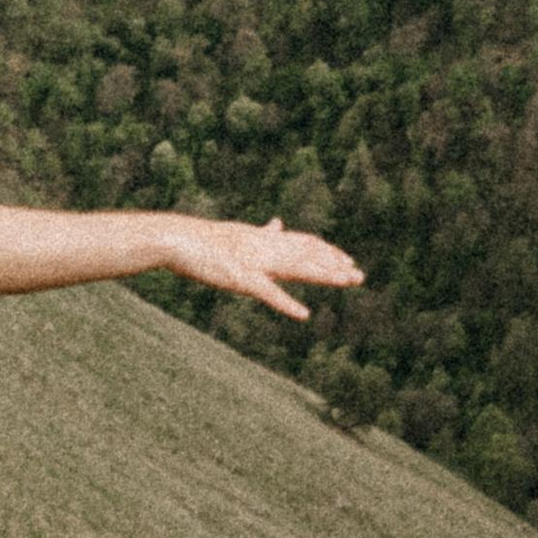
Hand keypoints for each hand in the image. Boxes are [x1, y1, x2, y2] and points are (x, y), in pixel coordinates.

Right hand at [167, 216, 363, 322]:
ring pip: (297, 268)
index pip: (303, 243)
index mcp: (264, 240)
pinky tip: (303, 315)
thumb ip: (261, 232)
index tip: (347, 260)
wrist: (178, 239)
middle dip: (334, 265)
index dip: (327, 252)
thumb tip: (277, 223)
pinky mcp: (241, 278)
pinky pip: (268, 292)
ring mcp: (255, 263)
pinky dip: (286, 304)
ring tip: (347, 282)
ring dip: (324, 275)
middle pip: (307, 255)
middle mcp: (266, 248)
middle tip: (359, 275)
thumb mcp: (239, 233)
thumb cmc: (204, 240)